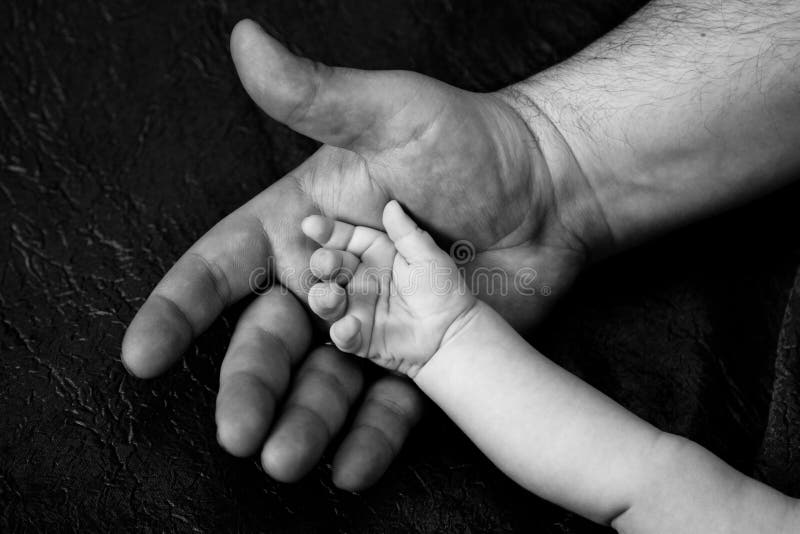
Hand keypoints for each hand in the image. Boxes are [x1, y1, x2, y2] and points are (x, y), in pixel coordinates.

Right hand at [121, 19, 597, 488]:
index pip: (221, 269)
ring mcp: (374, 324)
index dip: (179, 310)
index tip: (141, 354)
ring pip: (323, 383)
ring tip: (288, 460)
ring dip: (302, 423)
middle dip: (247, 386)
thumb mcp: (389, 113)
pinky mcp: (422, 356)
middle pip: (269, 341)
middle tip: (237, 433)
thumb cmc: (470, 141)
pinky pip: (390, 405)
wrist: (550, 189)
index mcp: (301, 227)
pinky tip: (351, 469)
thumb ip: (316, 97)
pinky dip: (370, 438)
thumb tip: (246, 41)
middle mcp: (327, 281)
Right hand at [303, 201, 476, 376]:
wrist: (453, 332)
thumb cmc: (443, 289)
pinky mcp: (360, 338)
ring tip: (334, 296)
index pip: (346, 239)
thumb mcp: (426, 257)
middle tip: (327, 263)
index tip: (310, 224)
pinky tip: (352, 326)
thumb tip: (391, 205)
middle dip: (322, 263)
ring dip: (323, 297)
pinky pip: (341, 336)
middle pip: (329, 268)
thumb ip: (406, 233)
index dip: (328, 232)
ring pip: (326, 300)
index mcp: (376, 256)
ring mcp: (357, 309)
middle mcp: (361, 281)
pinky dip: (342, 332)